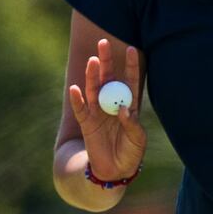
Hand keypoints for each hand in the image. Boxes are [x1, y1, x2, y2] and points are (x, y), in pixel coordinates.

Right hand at [65, 37, 146, 184]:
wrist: (115, 170)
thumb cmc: (131, 153)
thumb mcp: (137, 139)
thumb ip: (131, 123)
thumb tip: (123, 108)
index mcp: (129, 104)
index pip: (130, 81)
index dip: (130, 65)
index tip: (132, 49)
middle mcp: (112, 103)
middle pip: (108, 78)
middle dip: (106, 61)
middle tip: (104, 43)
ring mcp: (98, 112)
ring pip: (93, 89)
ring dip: (92, 76)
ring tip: (92, 61)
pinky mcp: (86, 123)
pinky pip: (80, 109)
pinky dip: (77, 100)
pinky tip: (75, 89)